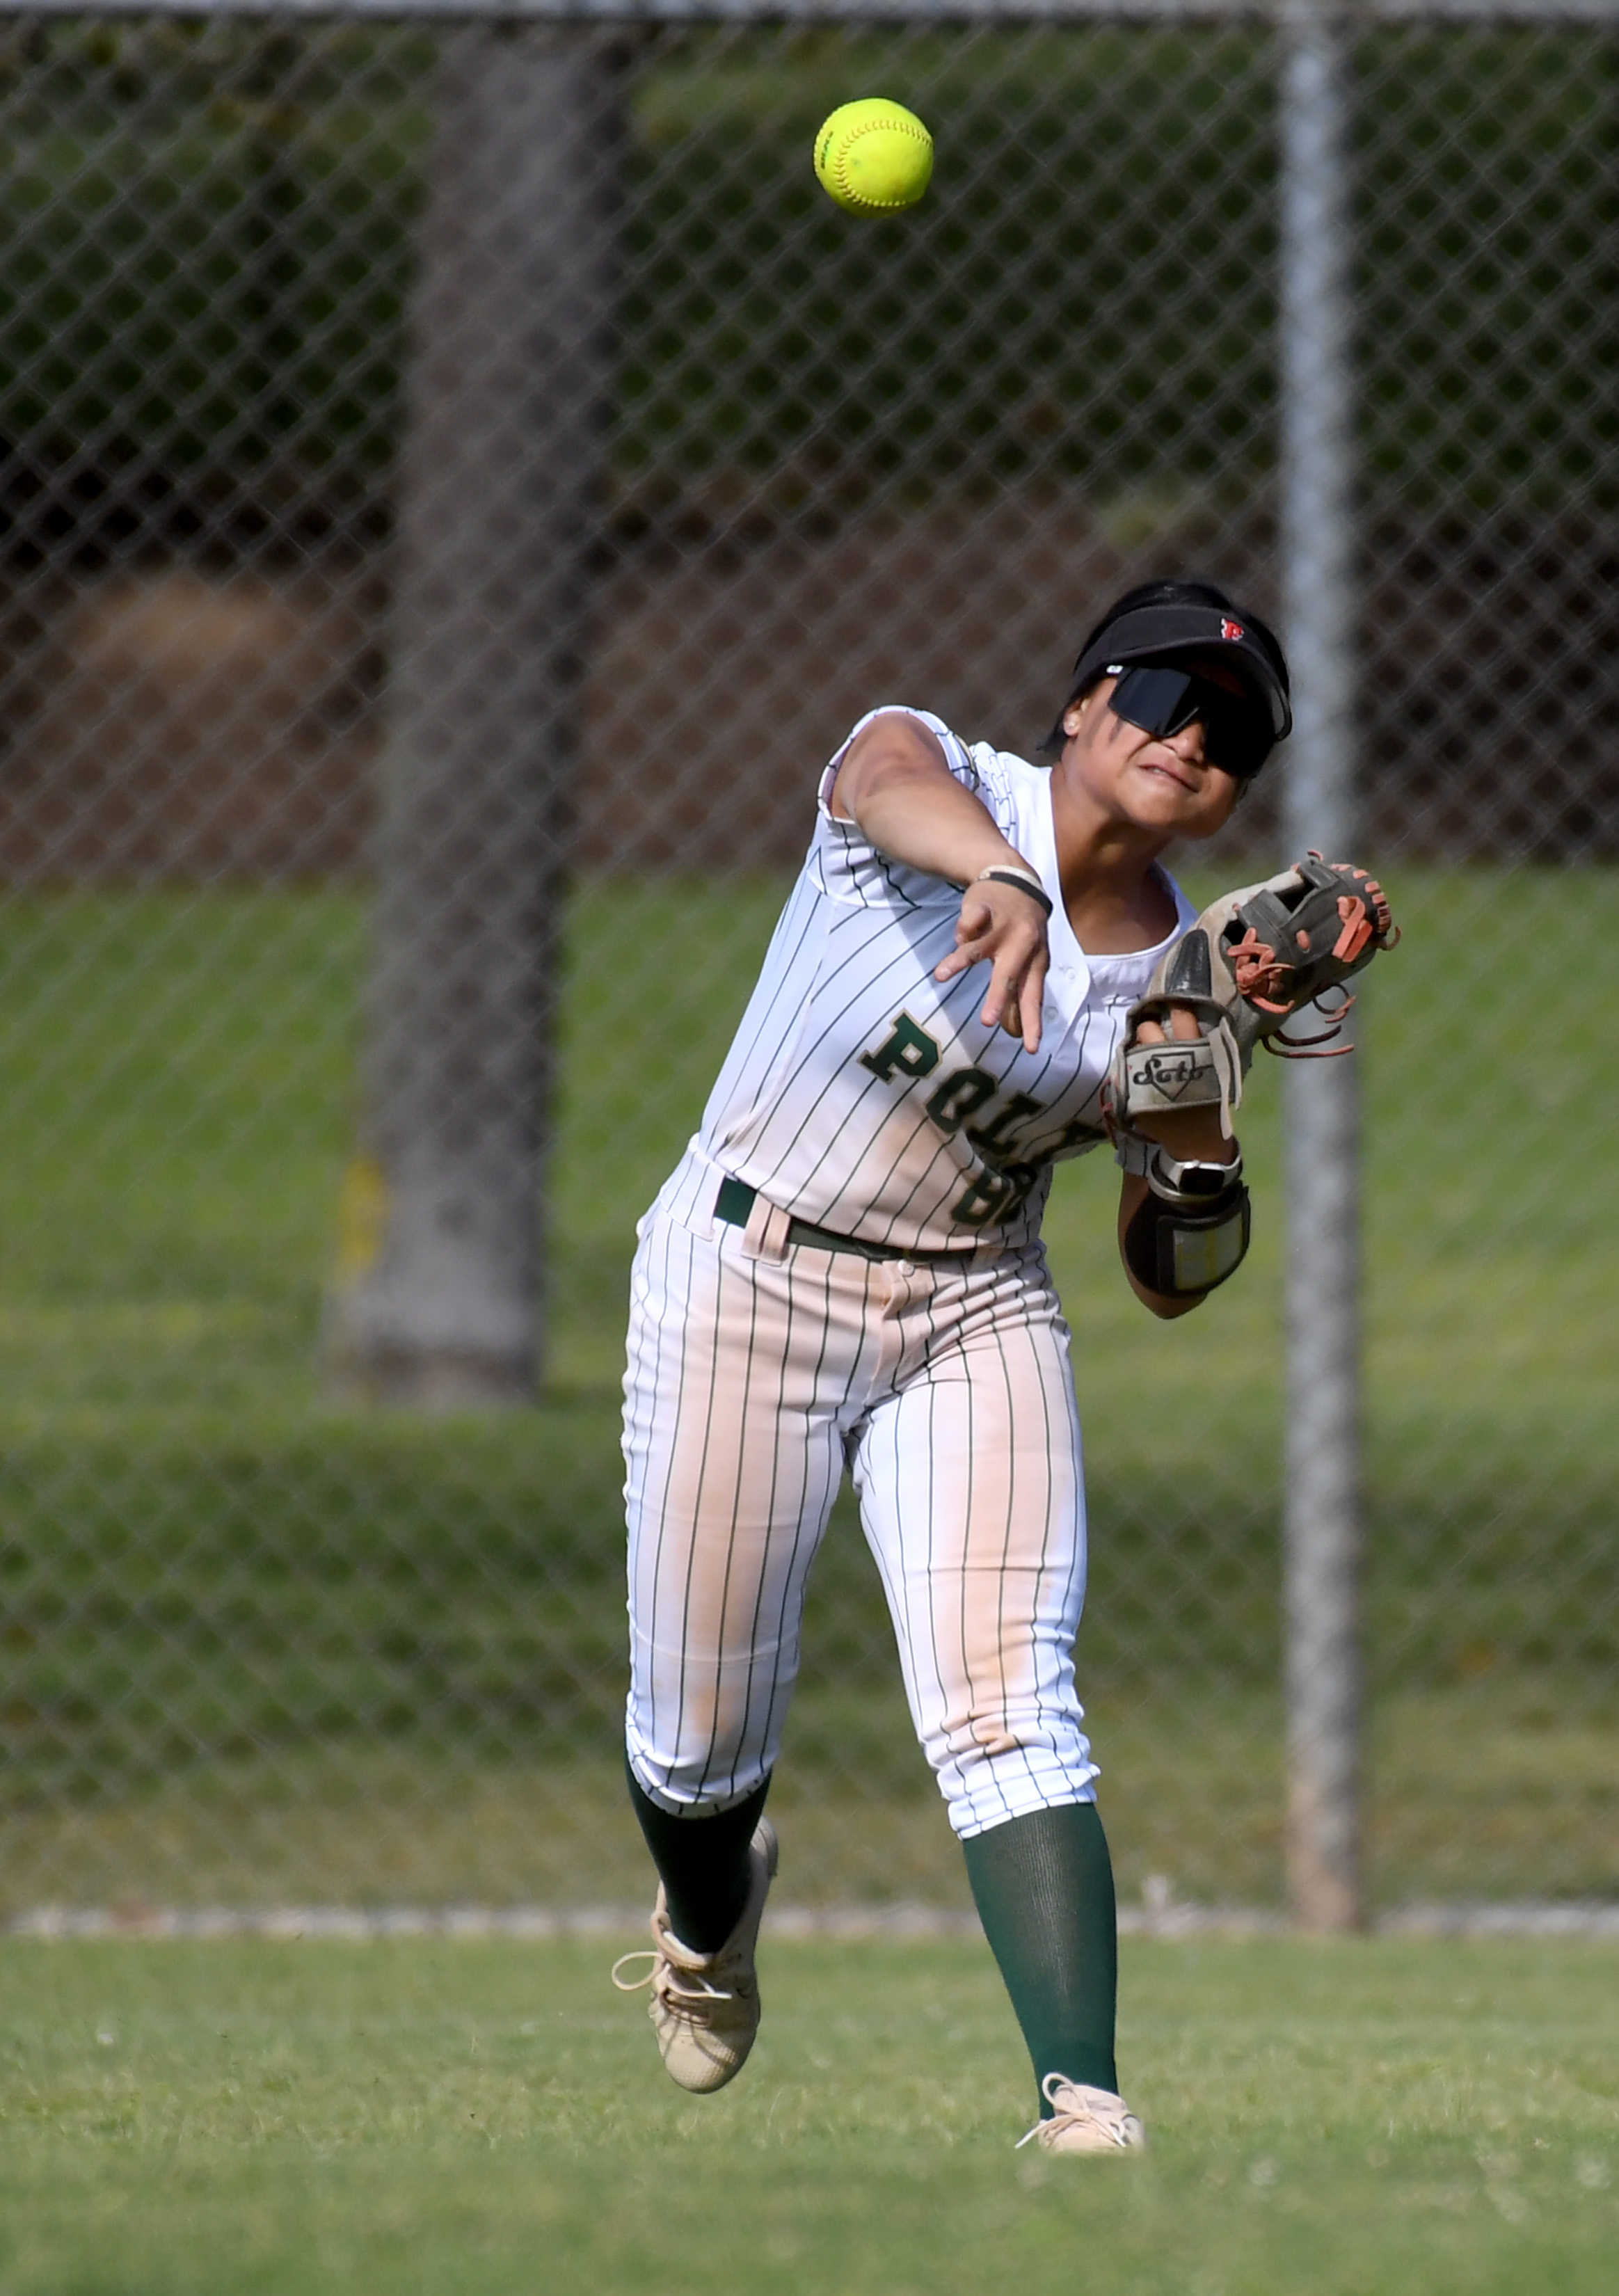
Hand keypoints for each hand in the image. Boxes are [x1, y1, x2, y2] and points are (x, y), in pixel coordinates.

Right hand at [934, 880, 1050, 1054]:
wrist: (1016, 879)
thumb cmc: (1020, 930)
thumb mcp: (1028, 959)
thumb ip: (1019, 992)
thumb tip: (1014, 1032)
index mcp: (1036, 961)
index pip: (1033, 996)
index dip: (1032, 1022)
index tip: (1031, 1048)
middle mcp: (1023, 945)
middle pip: (1009, 975)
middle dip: (998, 998)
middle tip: (988, 1022)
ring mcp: (1003, 925)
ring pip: (980, 947)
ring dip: (960, 962)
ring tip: (940, 976)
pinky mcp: (985, 907)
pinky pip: (970, 921)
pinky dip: (963, 930)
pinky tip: (960, 936)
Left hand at [1129, 1005, 1238, 1164]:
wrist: (1196, 1141)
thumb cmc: (1210, 1104)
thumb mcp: (1214, 1072)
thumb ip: (1202, 1046)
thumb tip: (1187, 1017)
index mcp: (1194, 1052)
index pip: (1181, 1014)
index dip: (1175, 1006)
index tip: (1173, 1005)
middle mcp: (1168, 1059)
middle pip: (1148, 1028)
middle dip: (1150, 1028)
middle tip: (1155, 1034)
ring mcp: (1147, 1076)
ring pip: (1133, 1046)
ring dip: (1138, 1047)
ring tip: (1145, 1053)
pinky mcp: (1134, 1093)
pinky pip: (1126, 1069)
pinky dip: (1131, 1067)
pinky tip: (1139, 1072)